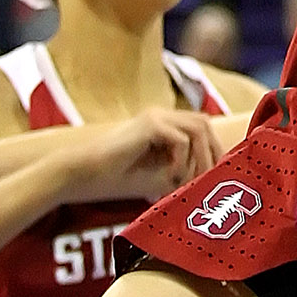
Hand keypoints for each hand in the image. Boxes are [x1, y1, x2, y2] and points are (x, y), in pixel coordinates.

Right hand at [72, 109, 222, 200]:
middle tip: (208, 178)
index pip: (200, 128)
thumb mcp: (157, 177)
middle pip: (203, 122)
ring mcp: (155, 117)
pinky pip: (181, 139)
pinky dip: (181, 160)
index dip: (213, 150)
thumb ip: (182, 172)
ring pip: (198, 128)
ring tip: (189, 181)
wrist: (82, 176)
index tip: (213, 175)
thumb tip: (211, 178)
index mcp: (162, 124)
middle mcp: (161, 115)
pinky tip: (169, 177)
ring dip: (200, 157)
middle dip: (212, 151)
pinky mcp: (149, 125)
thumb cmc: (115, 180)